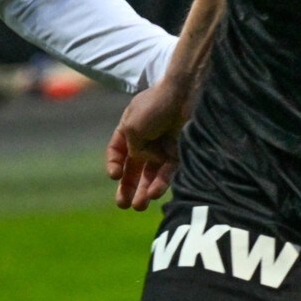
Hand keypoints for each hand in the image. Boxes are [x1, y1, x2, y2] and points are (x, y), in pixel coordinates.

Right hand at [105, 73, 192, 210]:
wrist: (186, 94)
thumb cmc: (155, 105)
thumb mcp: (132, 127)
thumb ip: (134, 149)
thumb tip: (144, 162)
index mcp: (129, 128)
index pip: (117, 151)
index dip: (114, 164)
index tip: (114, 176)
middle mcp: (145, 139)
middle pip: (134, 167)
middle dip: (128, 186)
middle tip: (123, 205)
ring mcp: (163, 146)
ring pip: (152, 173)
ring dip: (144, 190)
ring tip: (138, 206)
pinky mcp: (180, 152)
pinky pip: (169, 171)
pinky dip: (161, 182)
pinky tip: (154, 193)